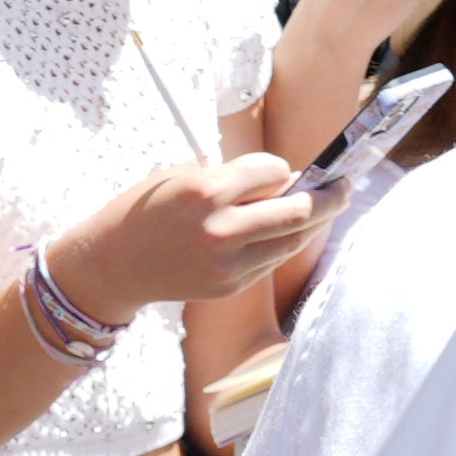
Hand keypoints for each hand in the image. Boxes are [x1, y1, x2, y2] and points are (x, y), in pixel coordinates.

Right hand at [60, 149, 331, 320]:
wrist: (112, 265)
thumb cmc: (145, 210)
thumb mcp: (182, 177)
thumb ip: (231, 177)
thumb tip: (286, 179)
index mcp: (206, 191)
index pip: (273, 171)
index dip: (283, 169)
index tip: (285, 170)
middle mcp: (220, 230)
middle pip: (298, 211)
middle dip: (329, 197)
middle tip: (344, 185)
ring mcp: (227, 264)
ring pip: (292, 239)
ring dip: (313, 222)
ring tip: (326, 207)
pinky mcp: (229, 286)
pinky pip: (270, 259)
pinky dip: (284, 242)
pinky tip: (287, 231)